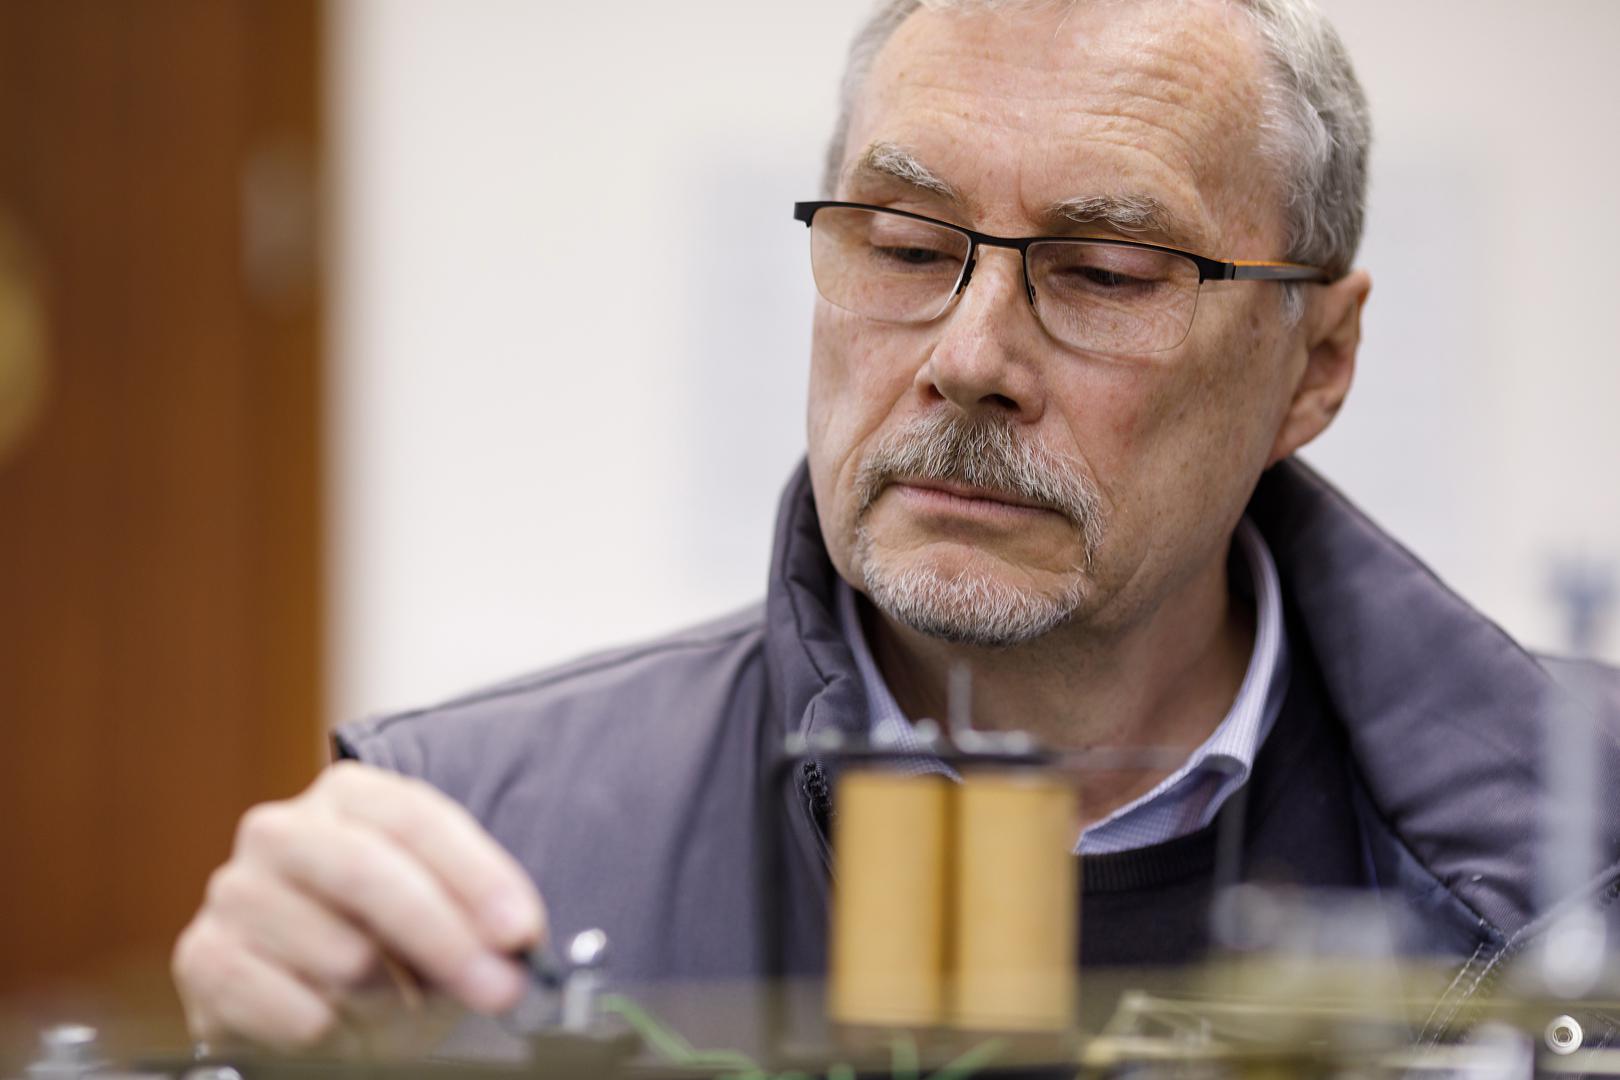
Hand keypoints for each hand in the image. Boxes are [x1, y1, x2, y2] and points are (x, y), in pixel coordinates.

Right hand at [172, 762, 544, 1051]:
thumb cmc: (387, 947)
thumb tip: (516, 942)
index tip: (520, 931)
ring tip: (399, 1003)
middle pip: (366, 871)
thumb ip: (476, 916)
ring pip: (338, 951)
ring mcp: (235, 894)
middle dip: (444, 937)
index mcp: (347, 797)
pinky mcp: (204, 960)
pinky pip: (297, 1010)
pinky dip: (338, 1033)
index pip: (415, 819)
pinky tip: (343, 1025)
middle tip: (498, 987)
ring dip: (391, 998)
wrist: (307, 1000)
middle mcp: (281, 832)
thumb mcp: (441, 916)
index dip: (476, 876)